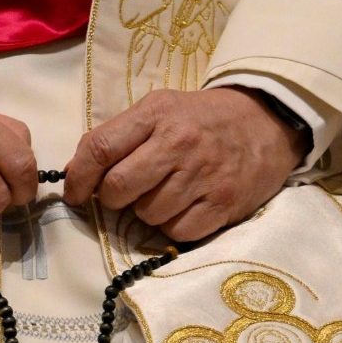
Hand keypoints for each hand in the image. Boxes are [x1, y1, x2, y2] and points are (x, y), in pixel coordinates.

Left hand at [63, 87, 306, 240]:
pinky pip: (177, 232)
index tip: (74, 194)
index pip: (100, 148)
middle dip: (111, 199)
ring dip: (146, 212)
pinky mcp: (224, 203)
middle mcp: (179, 142)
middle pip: (118, 188)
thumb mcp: (159, 110)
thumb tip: (75, 172)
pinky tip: (185, 207)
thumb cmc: (201, 119)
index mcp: (156, 114)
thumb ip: (118, 137)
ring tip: (164, 193)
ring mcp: (203, 175)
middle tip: (123, 194)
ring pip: (147, 214)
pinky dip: (174, 226)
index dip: (78, 177)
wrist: (267, 122)